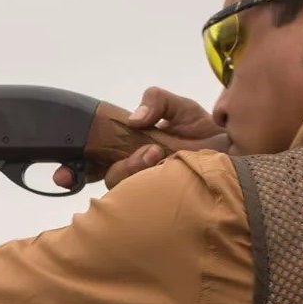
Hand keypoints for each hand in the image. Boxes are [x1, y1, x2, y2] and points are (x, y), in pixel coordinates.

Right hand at [52, 87, 229, 190]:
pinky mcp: (165, 202)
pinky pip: (145, 201)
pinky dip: (151, 181)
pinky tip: (167, 167)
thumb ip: (156, 101)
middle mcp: (134, 172)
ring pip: (121, 188)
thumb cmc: (209, 132)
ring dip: (130, 170)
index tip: (61, 175)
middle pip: (100, 179)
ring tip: (155, 153)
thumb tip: (134, 120)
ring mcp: (148, 189)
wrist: (241, 153)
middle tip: (124, 154)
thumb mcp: (180, 107)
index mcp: (130, 150)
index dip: (71, 169)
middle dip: (90, 174)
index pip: (91, 163)